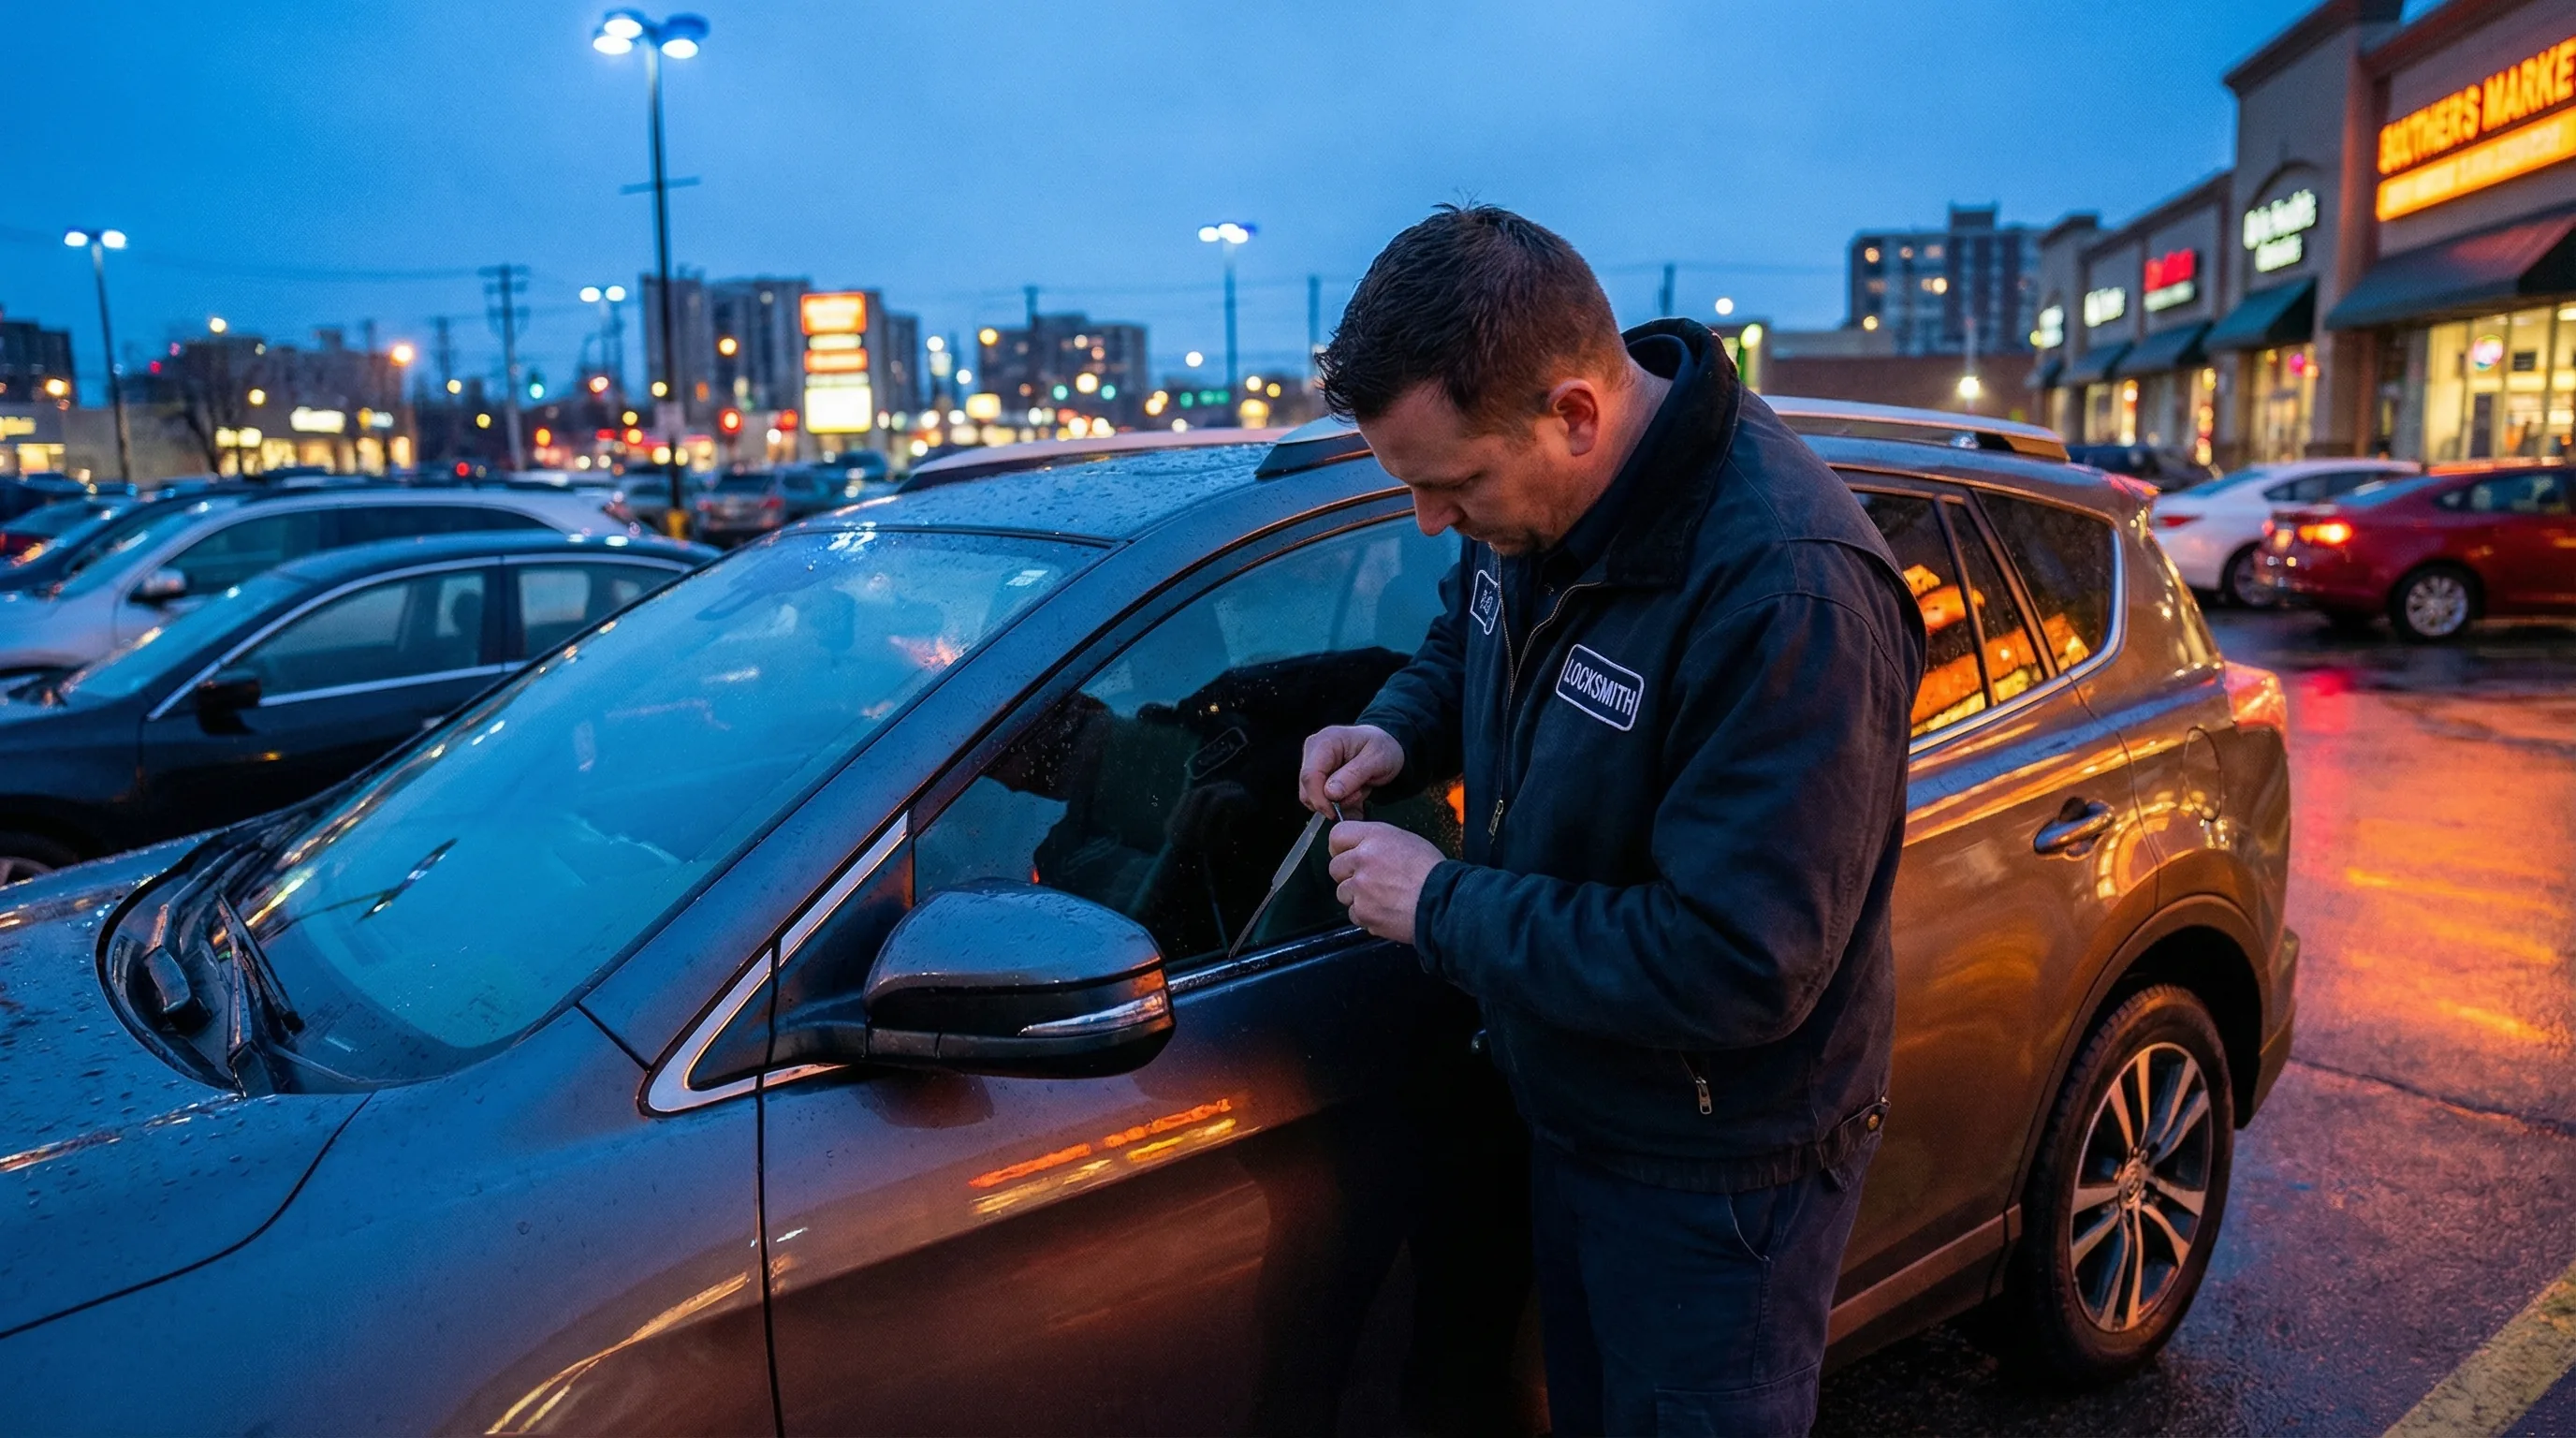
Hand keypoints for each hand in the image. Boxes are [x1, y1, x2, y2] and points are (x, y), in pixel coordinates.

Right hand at [1299, 724, 1404, 814]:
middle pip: (1307, 788)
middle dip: (1330, 801)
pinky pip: (1320, 799)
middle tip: (1358, 797)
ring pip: (1312, 797)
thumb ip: (1353, 775)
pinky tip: (1354, 796)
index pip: (1310, 775)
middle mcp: (1313, 751)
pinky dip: (1337, 804)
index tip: (1335, 813)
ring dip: (1337, 803)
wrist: (1386, 745)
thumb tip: (1329, 793)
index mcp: (1325, 741)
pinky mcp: (1318, 777)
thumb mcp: (1377, 759)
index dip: (1318, 798)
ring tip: (1359, 793)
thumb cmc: (1383, 747)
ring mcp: (1313, 764)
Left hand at [1327, 821, 1442, 945]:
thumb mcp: (1406, 841)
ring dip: (1357, 897)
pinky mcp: (1363, 912)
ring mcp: (1360, 888)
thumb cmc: (1432, 872)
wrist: (1444, 902)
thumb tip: (1359, 848)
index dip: (1339, 847)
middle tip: (1369, 880)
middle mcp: (1362, 859)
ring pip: (1343, 893)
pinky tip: (1386, 910)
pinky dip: (1367, 915)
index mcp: (1374, 837)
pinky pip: (1354, 914)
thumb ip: (1377, 842)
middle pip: (1335, 868)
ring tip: (1382, 897)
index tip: (1345, 855)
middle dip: (1348, 875)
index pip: (1336, 835)